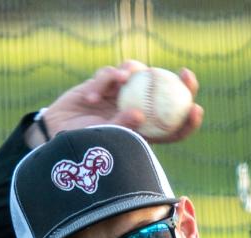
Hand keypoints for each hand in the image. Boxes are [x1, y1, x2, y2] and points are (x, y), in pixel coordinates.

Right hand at [29, 60, 203, 144]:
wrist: (54, 139)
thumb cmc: (81, 150)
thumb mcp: (105, 144)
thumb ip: (122, 128)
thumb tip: (139, 115)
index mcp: (144, 133)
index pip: (174, 128)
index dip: (189, 120)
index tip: (196, 109)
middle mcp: (138, 111)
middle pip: (167, 94)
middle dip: (181, 83)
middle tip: (185, 74)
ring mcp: (122, 96)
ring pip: (139, 74)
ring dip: (131, 75)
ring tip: (119, 81)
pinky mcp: (104, 84)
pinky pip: (109, 74)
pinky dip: (102, 82)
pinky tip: (92, 95)